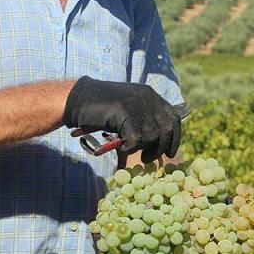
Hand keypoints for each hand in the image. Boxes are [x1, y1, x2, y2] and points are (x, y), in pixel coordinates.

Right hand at [63, 77, 182, 162]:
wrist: (78, 99)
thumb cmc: (102, 108)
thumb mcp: (129, 108)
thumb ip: (145, 117)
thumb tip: (161, 140)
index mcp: (151, 95)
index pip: (174, 118)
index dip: (174, 138)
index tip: (170, 152)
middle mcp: (148, 98)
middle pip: (166, 129)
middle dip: (159, 148)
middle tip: (148, 158)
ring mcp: (136, 104)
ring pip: (151, 136)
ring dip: (141, 148)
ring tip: (128, 148)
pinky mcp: (124, 113)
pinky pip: (135, 139)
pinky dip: (128, 147)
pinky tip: (119, 146)